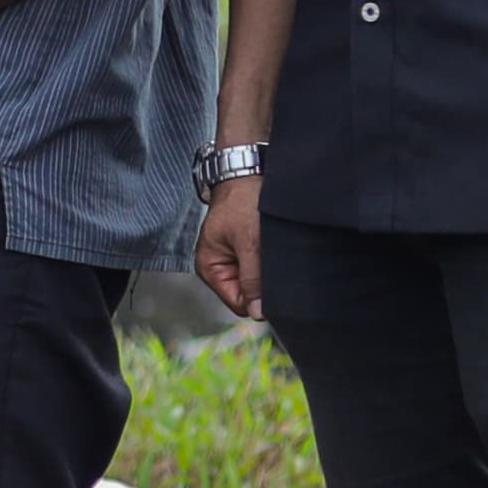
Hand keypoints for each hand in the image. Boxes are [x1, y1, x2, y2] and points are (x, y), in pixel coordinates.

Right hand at [195, 175, 267, 319]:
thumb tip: (258, 313)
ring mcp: (234, 259)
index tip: (276, 287)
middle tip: (275, 263)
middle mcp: (220, 267)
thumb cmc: (241, 202)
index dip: (257, 300)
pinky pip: (261, 267)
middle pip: (248, 294)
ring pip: (257, 281)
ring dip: (268, 271)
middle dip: (263, 284)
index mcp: (210, 268)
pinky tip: (273, 246)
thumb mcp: (249, 243)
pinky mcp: (247, 251)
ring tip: (272, 250)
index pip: (238, 303)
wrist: (247, 174)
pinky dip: (270, 260)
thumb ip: (252, 279)